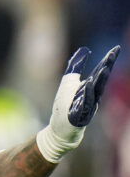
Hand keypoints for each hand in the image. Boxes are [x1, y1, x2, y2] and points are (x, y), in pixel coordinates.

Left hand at [36, 45, 120, 162]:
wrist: (61, 128)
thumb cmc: (66, 105)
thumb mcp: (69, 82)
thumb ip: (75, 66)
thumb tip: (84, 49)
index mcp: (91, 87)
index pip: (100, 72)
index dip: (108, 60)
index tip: (116, 48)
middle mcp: (92, 96)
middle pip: (101, 79)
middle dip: (107, 66)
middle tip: (113, 54)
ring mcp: (86, 106)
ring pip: (95, 91)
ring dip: (100, 80)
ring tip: (104, 67)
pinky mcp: (78, 116)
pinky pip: (83, 104)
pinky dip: (86, 95)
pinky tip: (87, 85)